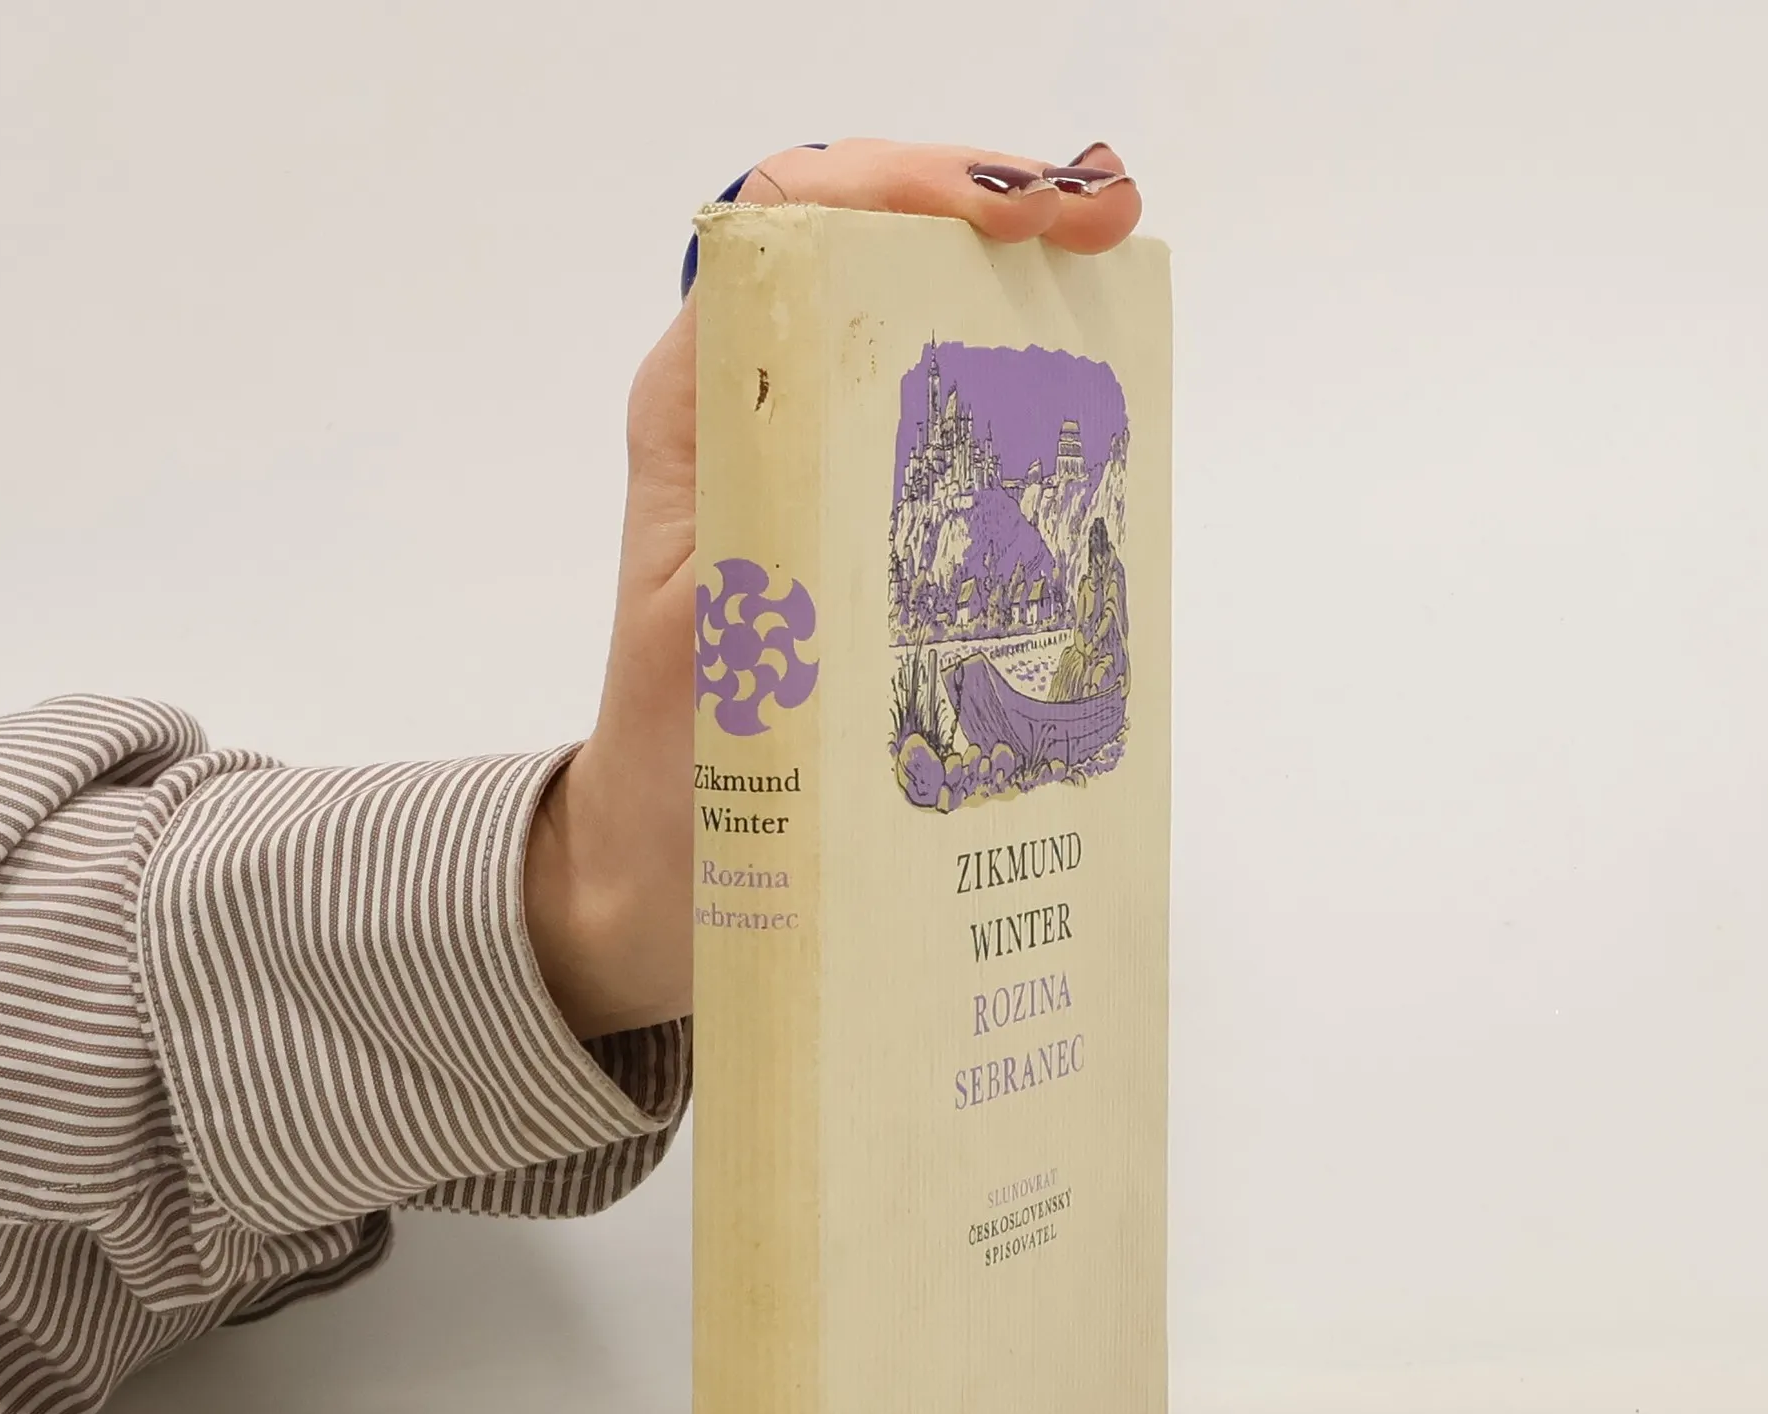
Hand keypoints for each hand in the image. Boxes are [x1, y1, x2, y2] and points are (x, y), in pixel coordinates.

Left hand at [525, 140, 1143, 1038]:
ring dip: (1011, 312)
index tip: (1030, 215)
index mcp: (700, 412)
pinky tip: (1082, 442)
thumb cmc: (674, 777)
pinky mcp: (849, 537)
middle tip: (1104, 236)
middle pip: (868, 254)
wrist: (662, 873)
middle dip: (989, 223)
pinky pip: (935, 441)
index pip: (792, 223)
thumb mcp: (712, 654)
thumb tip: (844, 461)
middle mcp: (752, 417)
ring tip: (1103, 318)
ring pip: (910, 336)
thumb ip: (763, 549)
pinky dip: (1013, 418)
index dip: (911, 187)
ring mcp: (806, 471)